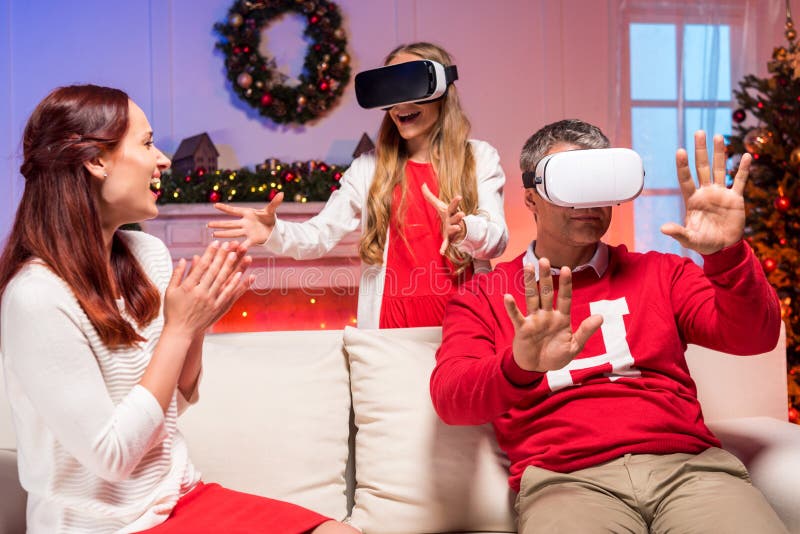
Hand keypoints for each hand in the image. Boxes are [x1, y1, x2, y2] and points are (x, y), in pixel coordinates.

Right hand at [164, 240, 251, 336]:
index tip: (216, 243)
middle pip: (214, 271)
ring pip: (222, 280)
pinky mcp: (216, 308)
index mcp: (188, 287)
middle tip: (230, 244)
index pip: (201, 266)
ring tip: (236, 254)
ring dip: (230, 266)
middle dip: (222, 256)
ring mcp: (210, 301)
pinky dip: (234, 284)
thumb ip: (177, 275)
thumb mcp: (170, 291)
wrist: (180, 332)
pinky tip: (240, 275)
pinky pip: (227, 294)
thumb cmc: (173, 311)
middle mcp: (200, 293)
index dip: (210, 253)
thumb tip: (183, 259)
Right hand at [208, 192, 283, 247]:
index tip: (215, 205)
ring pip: (233, 233)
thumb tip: (282, 193)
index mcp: (248, 214)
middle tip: (208, 224)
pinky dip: (239, 247)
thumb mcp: (271, 211)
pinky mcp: (252, 240)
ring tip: (212, 235)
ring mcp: (247, 232)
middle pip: (230, 224)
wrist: (274, 230)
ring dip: (223, 234)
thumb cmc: (269, 218)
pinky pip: (245, 244)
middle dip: (219, 224)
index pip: (234, 211)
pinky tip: (231, 249)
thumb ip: (275, 203)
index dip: (225, 208)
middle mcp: (245, 223)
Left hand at [421, 183, 466, 254]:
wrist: (456, 227)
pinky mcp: (449, 237)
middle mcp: (453, 220)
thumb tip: (422, 184)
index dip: (456, 201)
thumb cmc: (447, 214)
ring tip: (457, 228)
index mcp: (450, 211)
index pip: (453, 205)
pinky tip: (441, 252)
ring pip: (454, 228)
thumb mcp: (438, 205)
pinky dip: (444, 247)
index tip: (459, 196)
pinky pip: (447, 242)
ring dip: (455, 228)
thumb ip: (429, 195)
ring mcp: (452, 229)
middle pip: (457, 217)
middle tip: (462, 214)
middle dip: (459, 216)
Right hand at [503, 258, 602, 372]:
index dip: (566, 284)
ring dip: (530, 283)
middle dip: (546, 276)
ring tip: (528, 266)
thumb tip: (600, 316)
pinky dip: (512, 307)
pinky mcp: (522, 328)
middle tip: (544, 259)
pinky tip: (508, 296)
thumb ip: (585, 331)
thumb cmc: (556, 356)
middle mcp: (547, 315)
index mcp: (561, 318)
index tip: (566, 268)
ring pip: (532, 298)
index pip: (565, 297)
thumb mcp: (574, 346)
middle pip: (547, 292)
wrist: (537, 368)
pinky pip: (516, 316)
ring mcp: (534, 320)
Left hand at [660, 131, 750, 254]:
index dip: (683, 166)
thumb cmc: (703, 243)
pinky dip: (743, 170)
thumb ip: (678, 232)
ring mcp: (721, 193)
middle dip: (700, 150)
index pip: (685, 179)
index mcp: (692, 199)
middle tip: (698, 132)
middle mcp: (706, 192)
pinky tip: (747, 156)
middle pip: (702, 167)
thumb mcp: (689, 239)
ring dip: (720, 153)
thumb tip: (663, 228)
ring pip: (720, 169)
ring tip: (718, 136)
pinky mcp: (735, 198)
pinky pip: (740, 181)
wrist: (723, 248)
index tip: (680, 151)